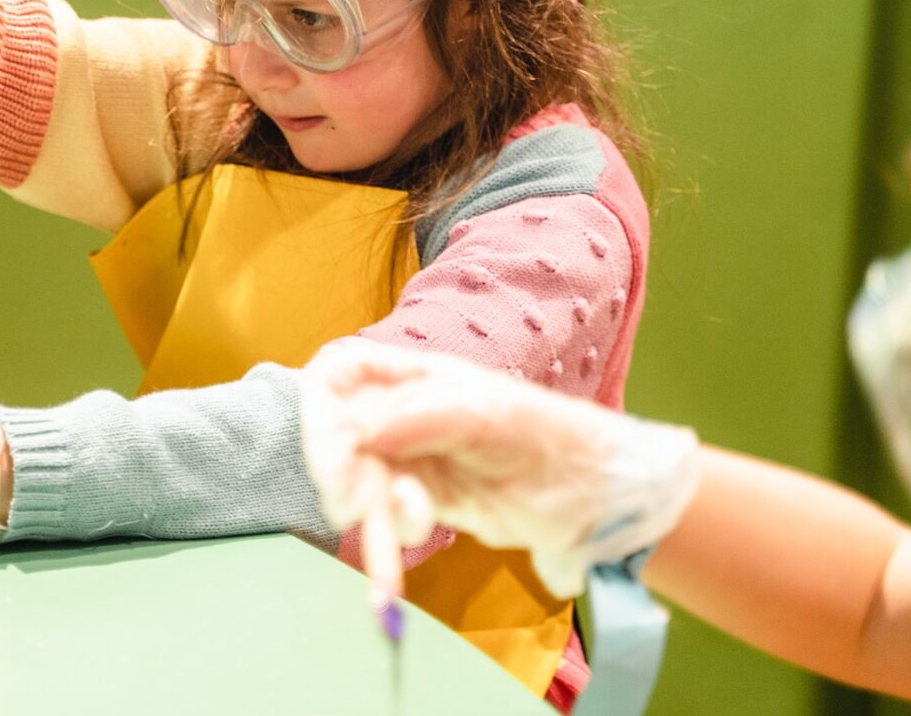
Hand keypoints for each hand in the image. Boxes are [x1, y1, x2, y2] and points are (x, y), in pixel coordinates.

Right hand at [301, 337, 700, 597]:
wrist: (589, 493)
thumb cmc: (539, 433)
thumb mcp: (475, 413)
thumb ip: (408, 416)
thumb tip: (345, 431)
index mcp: (413, 373)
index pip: (337, 376)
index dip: (321, 411)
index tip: (334, 454)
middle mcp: (403, 412)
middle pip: (337, 436)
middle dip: (341, 473)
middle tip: (354, 508)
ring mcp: (411, 458)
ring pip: (358, 483)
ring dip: (373, 512)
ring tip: (413, 522)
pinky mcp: (424, 500)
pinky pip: (385, 517)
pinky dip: (390, 536)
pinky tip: (421, 532)